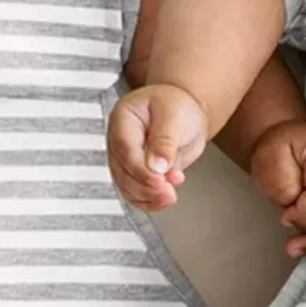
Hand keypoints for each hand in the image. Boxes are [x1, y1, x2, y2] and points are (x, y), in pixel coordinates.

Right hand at [106, 83, 209, 210]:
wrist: (185, 111)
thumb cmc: (176, 105)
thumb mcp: (174, 117)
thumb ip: (165, 142)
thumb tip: (157, 167)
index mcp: (124, 119)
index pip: (125, 149)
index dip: (140, 170)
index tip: (159, 182)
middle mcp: (120, 141)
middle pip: (123, 172)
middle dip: (146, 187)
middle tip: (169, 192)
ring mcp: (126, 159)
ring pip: (128, 187)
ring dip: (149, 196)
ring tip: (172, 193)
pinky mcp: (136, 173)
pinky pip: (136, 194)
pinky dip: (150, 201)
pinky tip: (165, 199)